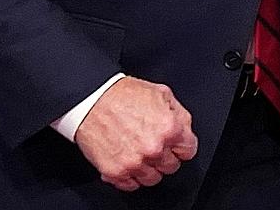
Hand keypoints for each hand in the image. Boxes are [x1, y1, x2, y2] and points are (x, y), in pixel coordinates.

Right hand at [74, 76, 197, 190]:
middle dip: (165, 156)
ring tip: (139, 153)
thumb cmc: (123, 94)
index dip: (181, 146)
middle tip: (154, 146)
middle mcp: (154, 148)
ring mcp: (134, 162)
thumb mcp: (162, 93)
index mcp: (170, 128)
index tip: (175, 145)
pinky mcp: (115, 172)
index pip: (188, 151)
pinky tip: (127, 161)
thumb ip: (179, 115)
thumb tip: (185, 130)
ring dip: (148, 168)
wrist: (91, 100)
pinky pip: (131, 185)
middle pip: (171, 166)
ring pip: (153, 178)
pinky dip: (130, 177)